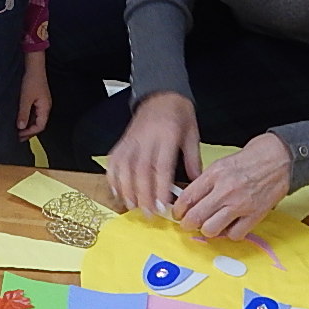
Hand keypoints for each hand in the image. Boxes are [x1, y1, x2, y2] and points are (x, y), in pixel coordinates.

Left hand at [17, 52, 50, 139]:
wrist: (34, 67)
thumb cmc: (31, 81)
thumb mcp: (25, 98)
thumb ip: (23, 113)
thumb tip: (20, 127)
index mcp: (45, 108)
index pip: (40, 126)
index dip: (30, 132)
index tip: (19, 135)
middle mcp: (45, 107)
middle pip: (39, 124)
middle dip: (29, 131)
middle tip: (17, 137)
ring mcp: (42, 103)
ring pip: (36, 119)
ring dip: (27, 125)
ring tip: (17, 130)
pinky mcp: (38, 100)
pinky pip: (34, 113)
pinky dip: (27, 118)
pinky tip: (20, 119)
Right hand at [107, 92, 200, 216]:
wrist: (160, 94)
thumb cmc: (179, 115)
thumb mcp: (192, 133)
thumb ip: (193, 159)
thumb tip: (195, 184)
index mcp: (167, 136)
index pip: (161, 166)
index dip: (160, 188)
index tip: (162, 207)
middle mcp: (146, 139)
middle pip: (140, 170)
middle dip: (143, 194)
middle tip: (148, 214)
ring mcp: (131, 140)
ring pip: (124, 168)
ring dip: (126, 189)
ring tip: (132, 207)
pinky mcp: (122, 142)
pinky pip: (113, 161)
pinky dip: (113, 178)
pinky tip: (117, 192)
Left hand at [173, 132, 292, 239]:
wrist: (278, 158)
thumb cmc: (250, 160)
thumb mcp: (221, 164)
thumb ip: (204, 182)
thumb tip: (189, 201)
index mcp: (214, 175)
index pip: (187, 198)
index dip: (178, 211)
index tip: (178, 214)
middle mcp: (225, 190)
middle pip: (195, 217)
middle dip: (187, 224)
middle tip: (189, 224)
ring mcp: (240, 204)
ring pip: (211, 230)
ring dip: (207, 230)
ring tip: (210, 225)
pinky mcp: (255, 215)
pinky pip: (234, 234)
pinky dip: (230, 233)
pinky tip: (230, 226)